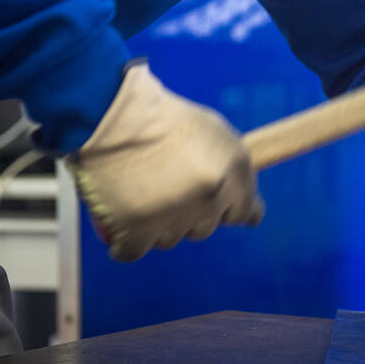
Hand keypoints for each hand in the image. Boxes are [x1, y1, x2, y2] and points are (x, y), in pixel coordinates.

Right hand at [67, 62, 262, 260]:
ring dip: (156, 224)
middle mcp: (211, 197)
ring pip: (170, 239)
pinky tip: (120, 226)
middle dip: (188, 212)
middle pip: (204, 228)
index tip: (213, 206)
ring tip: (137, 190)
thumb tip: (253, 213)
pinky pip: (132, 250)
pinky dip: (124, 242)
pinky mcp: (137, 231)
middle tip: (163, 184)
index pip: (244, 211)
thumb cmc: (158, 116)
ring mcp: (176, 217)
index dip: (225, 207)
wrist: (111, 112)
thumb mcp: (211, 131)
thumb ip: (232, 169)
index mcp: (235, 170)